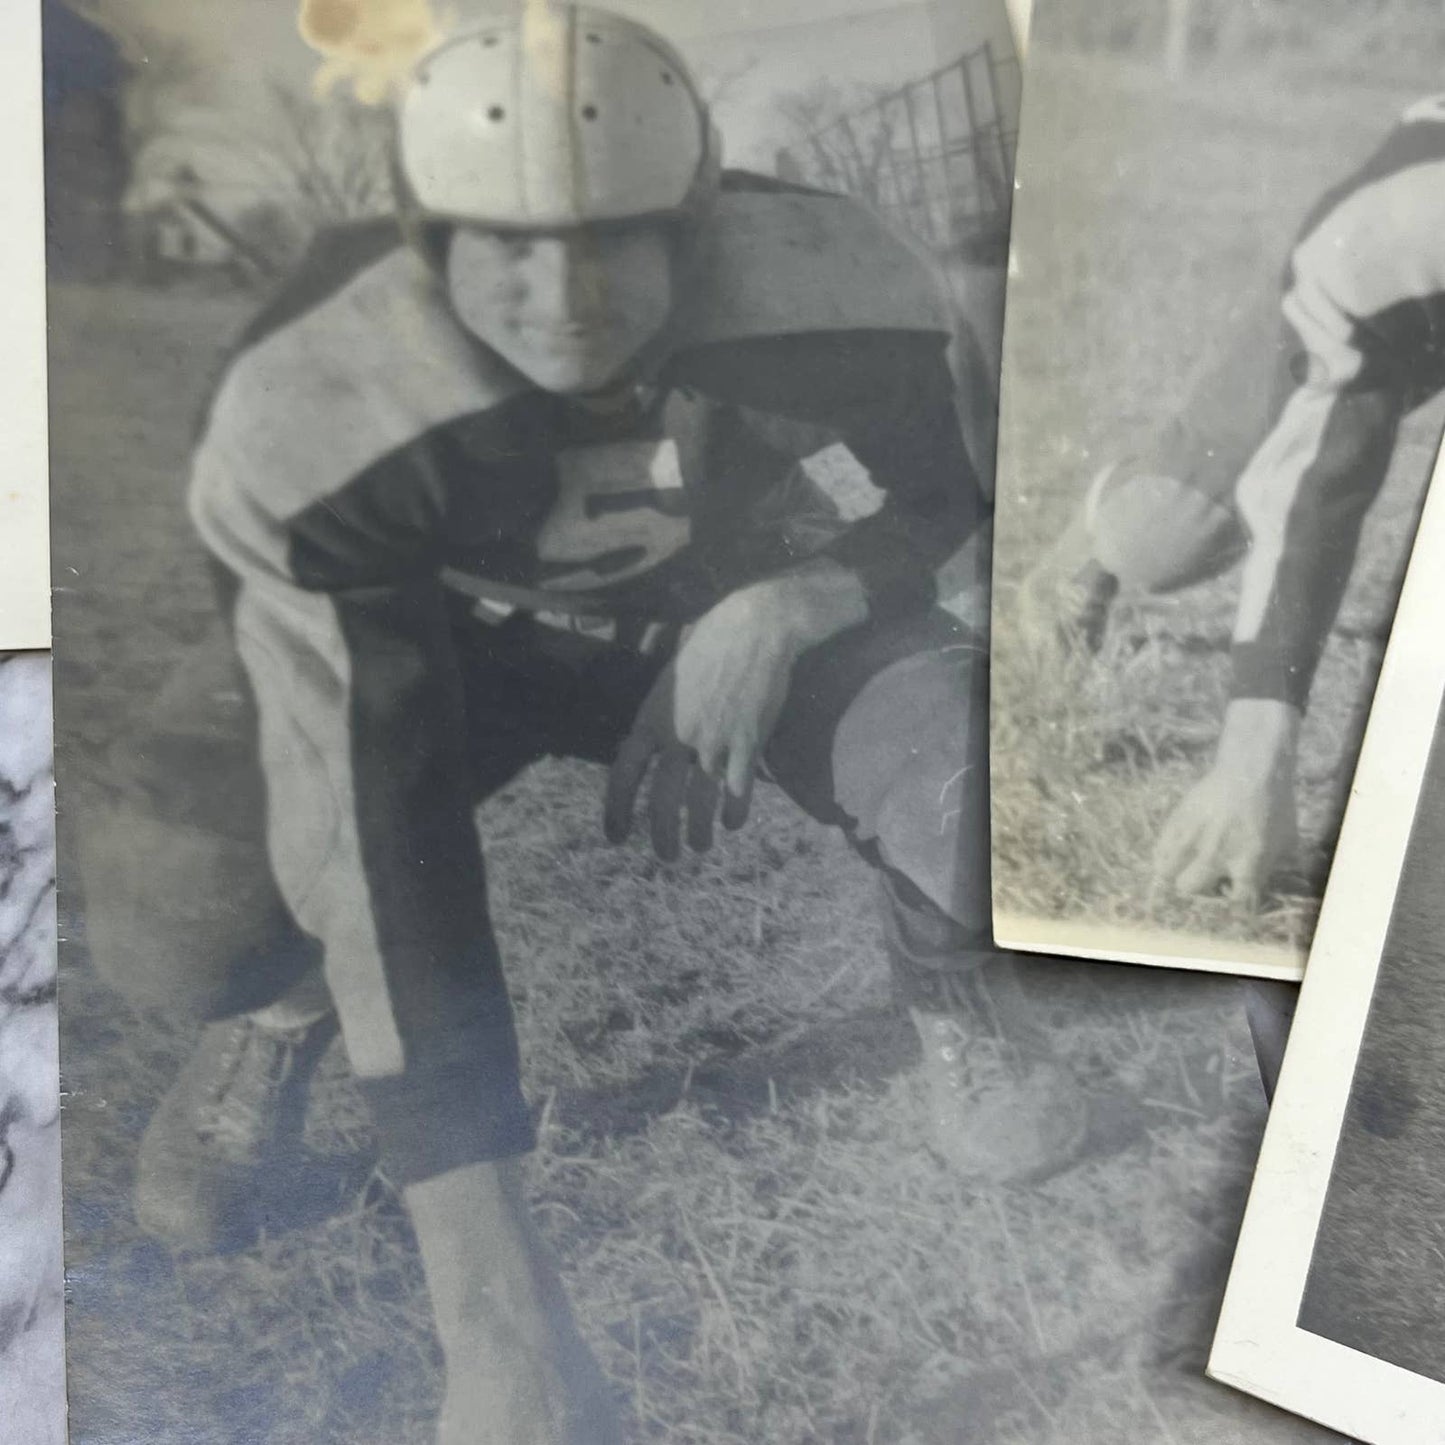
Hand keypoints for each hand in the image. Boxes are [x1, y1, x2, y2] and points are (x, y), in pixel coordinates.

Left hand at [604, 586, 798, 858]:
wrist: (755, 628)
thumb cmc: (710, 645)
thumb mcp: (670, 678)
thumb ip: (661, 715)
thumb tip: (651, 746)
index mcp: (653, 716)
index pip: (625, 772)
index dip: (617, 808)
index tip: (615, 835)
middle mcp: (680, 733)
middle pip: (663, 800)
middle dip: (662, 835)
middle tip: (666, 855)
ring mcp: (715, 740)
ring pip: (701, 802)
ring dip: (698, 832)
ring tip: (698, 846)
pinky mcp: (748, 741)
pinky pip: (738, 790)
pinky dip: (734, 812)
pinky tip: (732, 822)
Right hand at [1151, 698, 1301, 905]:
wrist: (1254, 768)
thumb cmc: (1276, 805)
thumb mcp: (1287, 841)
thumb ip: (1271, 868)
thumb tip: (1258, 886)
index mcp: (1247, 863)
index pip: (1233, 900)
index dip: (1231, 897)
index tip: (1230, 890)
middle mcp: (1216, 854)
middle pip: (1191, 888)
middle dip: (1197, 888)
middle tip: (1203, 880)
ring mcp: (1194, 836)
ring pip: (1166, 871)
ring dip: (1172, 874)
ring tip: (1179, 869)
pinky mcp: (1179, 820)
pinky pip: (1160, 848)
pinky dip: (1162, 855)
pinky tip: (1169, 854)